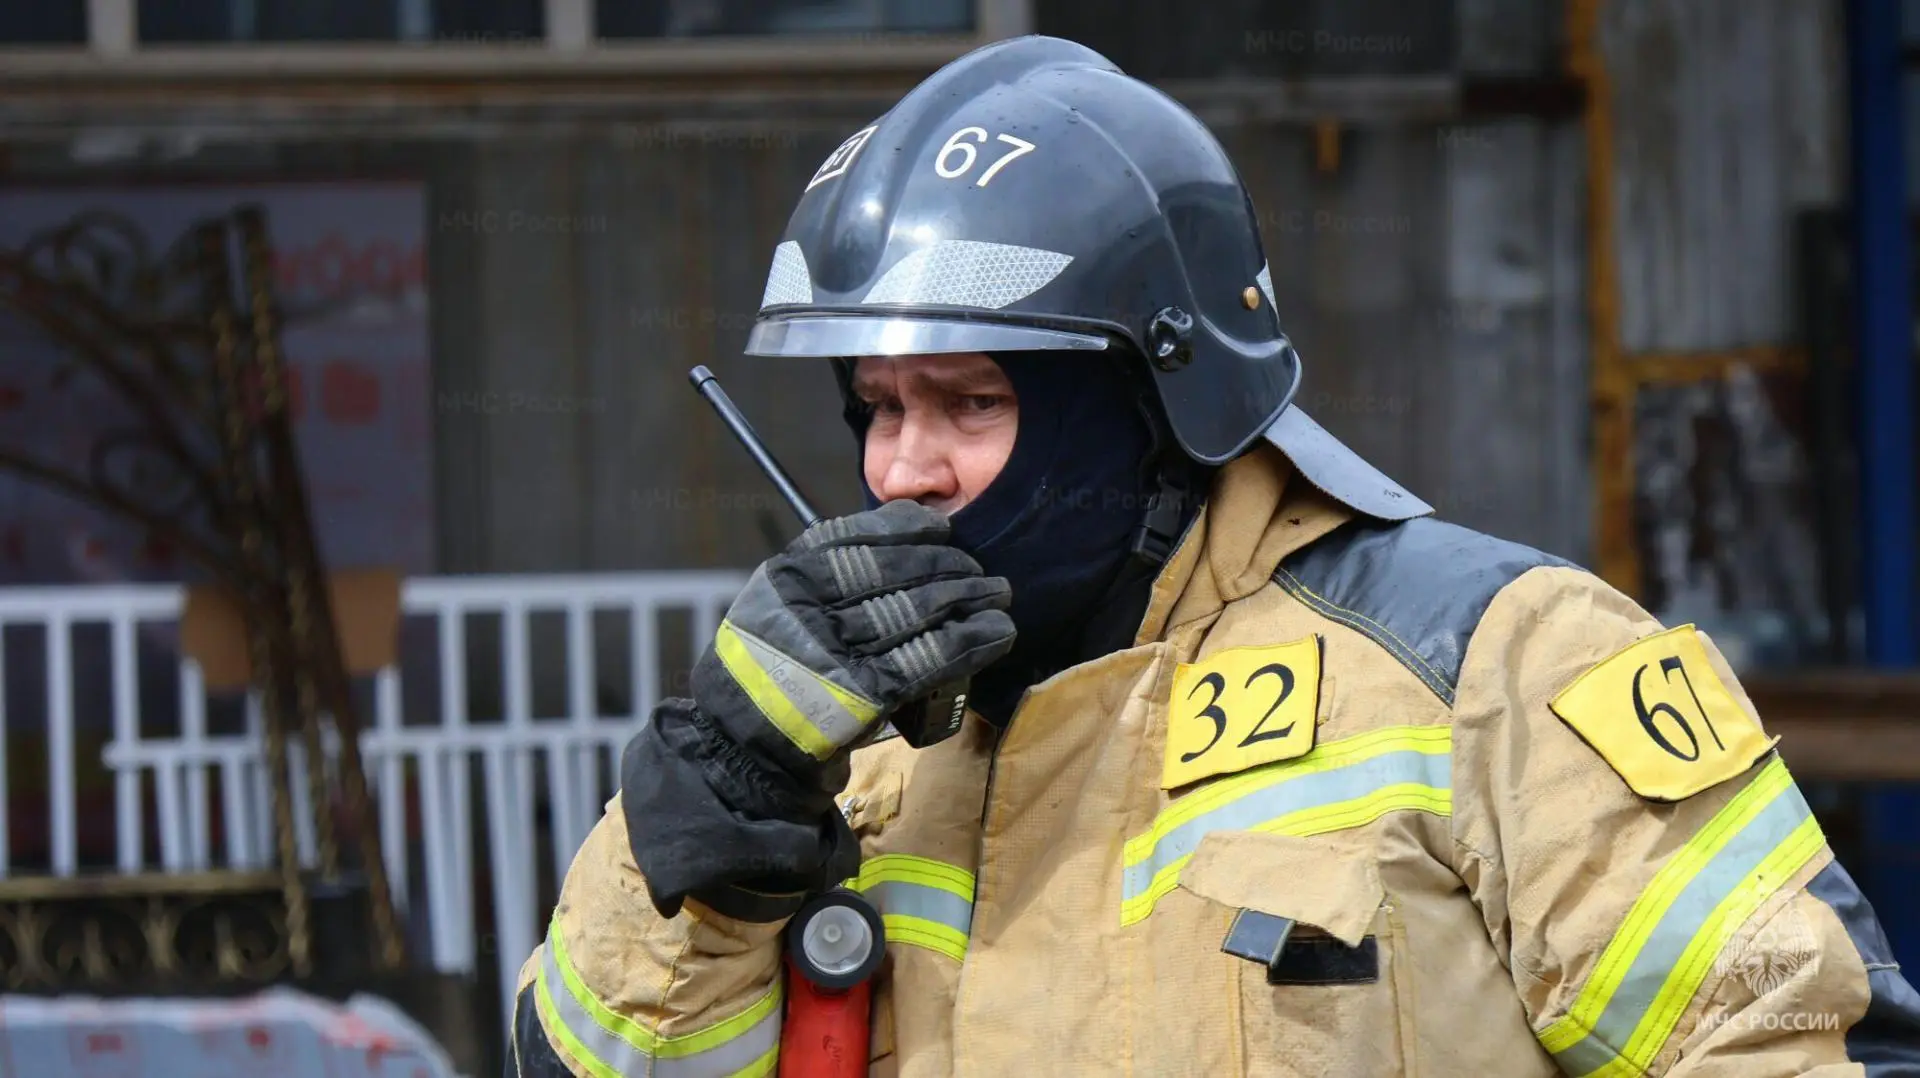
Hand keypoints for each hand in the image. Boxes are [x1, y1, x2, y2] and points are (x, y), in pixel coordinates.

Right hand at [692, 499, 1016, 774]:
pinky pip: (925, 661)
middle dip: (946, 567)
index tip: (942, 529)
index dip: (906, 531)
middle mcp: (809, 609)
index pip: (856, 538)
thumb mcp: (780, 607)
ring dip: (967, 600)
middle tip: (980, 569)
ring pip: (915, 613)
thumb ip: (825, 574)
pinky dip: (967, 643)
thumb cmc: (774, 669)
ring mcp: (835, 652)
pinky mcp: (863, 696)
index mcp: (787, 578)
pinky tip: (997, 632)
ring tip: (998, 595)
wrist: (749, 748)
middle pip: (893, 573)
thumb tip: (904, 537)